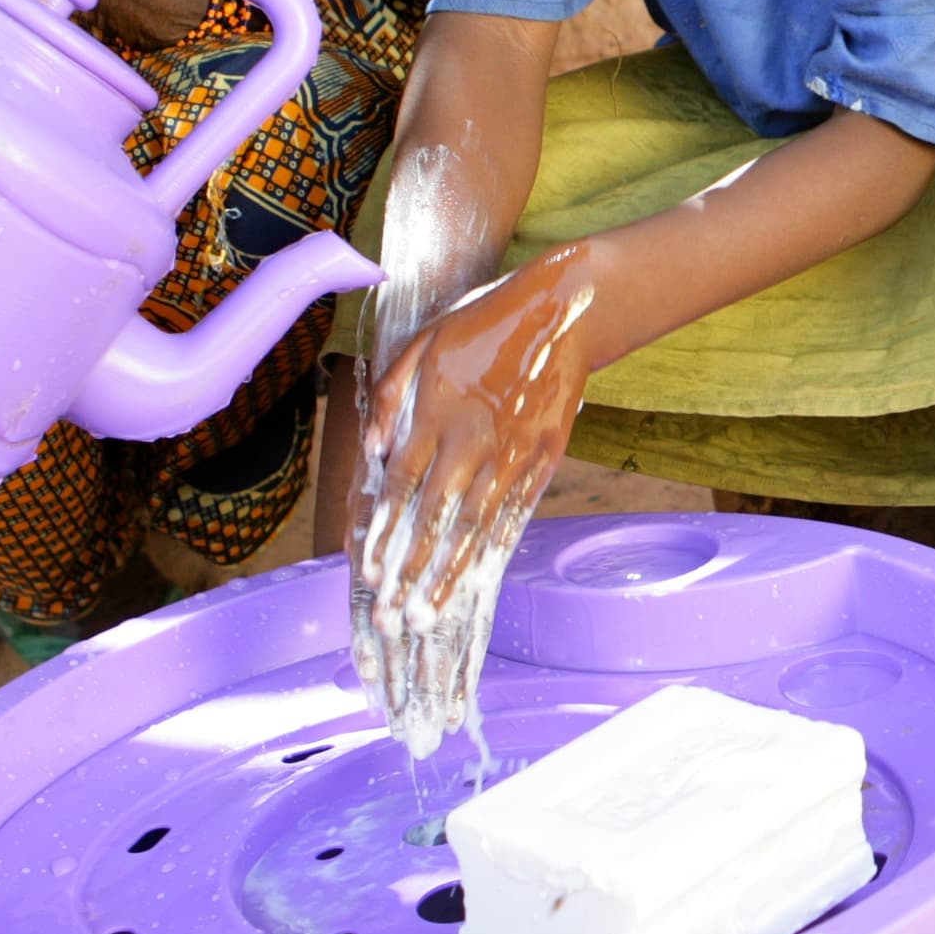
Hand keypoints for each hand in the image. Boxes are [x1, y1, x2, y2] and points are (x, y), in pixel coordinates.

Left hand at [358, 251, 602, 611]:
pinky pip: (514, 514)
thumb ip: (390, 396)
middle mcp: (472, 441)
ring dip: (450, 575)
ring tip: (431, 617)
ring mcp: (511, 454)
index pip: (402, 486)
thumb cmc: (483, 326)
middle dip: (413, 573)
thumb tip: (372, 450)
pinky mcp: (543, 459)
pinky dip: (494, 551)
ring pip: (475, 526)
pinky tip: (479, 579)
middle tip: (396, 621)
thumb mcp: (422, 343)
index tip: (371, 577)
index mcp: (436, 414)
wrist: (562, 312)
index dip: (385, 534)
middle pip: (436, 518)